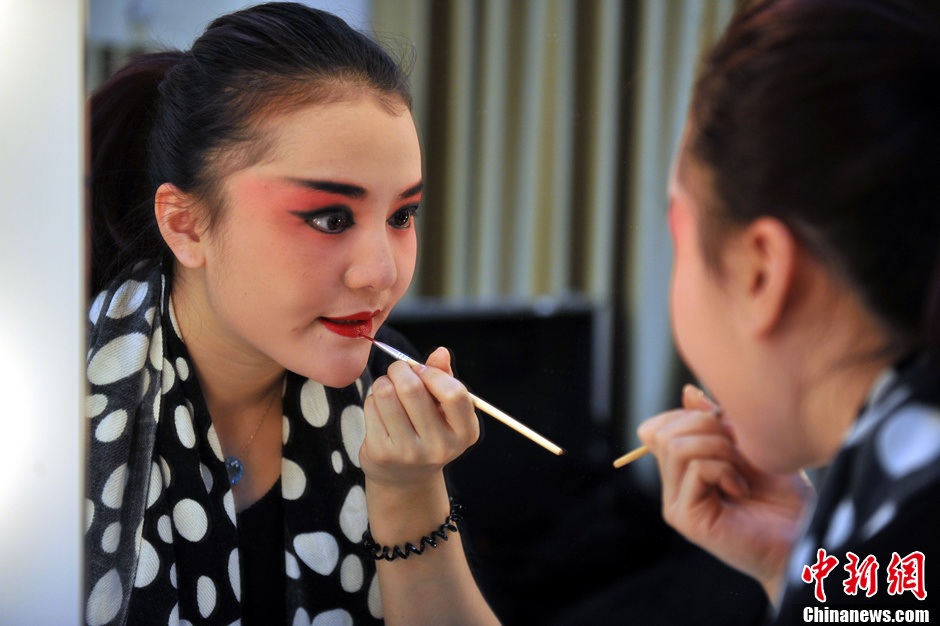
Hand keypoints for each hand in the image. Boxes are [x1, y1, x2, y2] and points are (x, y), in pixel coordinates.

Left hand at [360, 347, 479, 492]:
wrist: (405, 477)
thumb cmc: (428, 430)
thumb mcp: (444, 408)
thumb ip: (444, 377)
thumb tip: (440, 352)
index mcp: (465, 433)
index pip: (453, 393)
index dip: (433, 373)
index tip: (422, 371)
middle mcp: (440, 447)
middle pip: (412, 389)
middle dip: (400, 369)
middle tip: (398, 370)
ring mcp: (409, 453)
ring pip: (386, 394)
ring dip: (384, 382)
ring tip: (388, 389)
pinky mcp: (382, 454)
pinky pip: (371, 407)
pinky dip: (373, 400)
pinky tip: (380, 409)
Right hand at [638, 385, 813, 602]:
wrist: (803, 541)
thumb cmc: (784, 499)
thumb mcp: (749, 446)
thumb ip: (716, 422)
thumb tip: (688, 392)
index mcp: (682, 470)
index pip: (660, 427)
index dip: (691, 416)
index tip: (728, 429)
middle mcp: (672, 487)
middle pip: (665, 431)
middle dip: (707, 427)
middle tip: (740, 450)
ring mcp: (675, 504)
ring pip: (677, 446)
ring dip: (718, 448)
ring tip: (742, 470)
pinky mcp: (685, 517)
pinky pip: (696, 468)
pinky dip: (725, 469)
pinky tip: (743, 489)